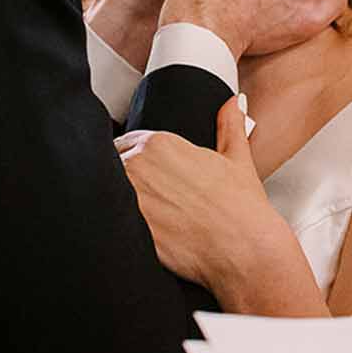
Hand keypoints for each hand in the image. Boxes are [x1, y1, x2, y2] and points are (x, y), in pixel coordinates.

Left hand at [117, 100, 300, 299]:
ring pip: (107, 194)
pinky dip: (117, 225)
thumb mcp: (238, 159)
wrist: (244, 250)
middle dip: (123, 181)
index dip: (132, 161)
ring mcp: (128, 199)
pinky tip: (138, 233)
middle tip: (146, 199)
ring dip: (116, 202)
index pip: (123, 144)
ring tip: (144, 217)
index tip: (144, 178)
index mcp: (159, 144)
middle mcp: (138, 167)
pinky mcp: (126, 229)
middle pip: (110, 167)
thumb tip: (233, 102)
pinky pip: (109, 222)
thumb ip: (230, 125)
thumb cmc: (242, 209)